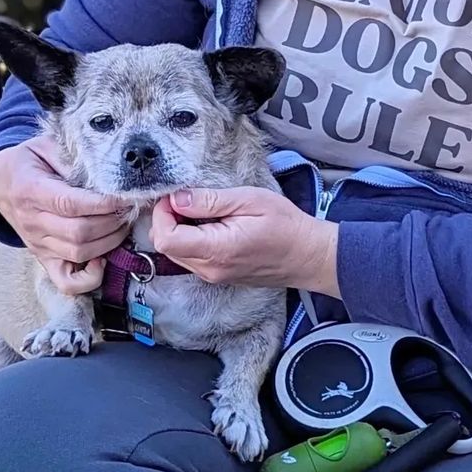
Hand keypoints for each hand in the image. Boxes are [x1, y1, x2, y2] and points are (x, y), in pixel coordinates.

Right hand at [0, 135, 130, 294]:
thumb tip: (105, 173)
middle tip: (129, 207)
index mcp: (31, 190)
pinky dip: (88, 278)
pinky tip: (103, 258)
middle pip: (79, 232)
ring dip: (109, 241)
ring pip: (78, 253)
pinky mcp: (43, 258)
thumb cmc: (30, 160)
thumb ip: (73, 158)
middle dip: (112, 221)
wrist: (1, 181)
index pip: (70, 203)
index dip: (102, 203)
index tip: (124, 195)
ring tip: (123, 223)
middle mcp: (32, 221)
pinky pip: (65, 280)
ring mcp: (37, 243)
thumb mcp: (47, 145)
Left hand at [150, 186, 339, 296]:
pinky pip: (191, 259)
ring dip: (178, 229)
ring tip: (199, 208)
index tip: (175, 195)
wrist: (309, 255)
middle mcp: (210, 269)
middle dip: (166, 220)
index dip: (162, 214)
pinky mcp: (219, 276)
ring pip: (176, 254)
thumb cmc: (285, 224)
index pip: (166, 238)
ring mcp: (214, 276)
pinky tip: (209, 223)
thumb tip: (176, 198)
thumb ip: (209, 201)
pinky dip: (190, 239)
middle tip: (185, 197)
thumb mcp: (248, 200)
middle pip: (166, 247)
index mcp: (216, 250)